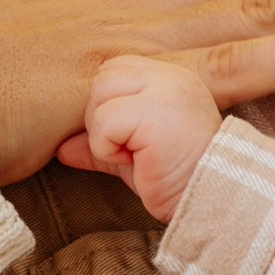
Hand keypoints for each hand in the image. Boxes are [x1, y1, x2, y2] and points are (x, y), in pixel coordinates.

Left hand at [59, 54, 220, 222]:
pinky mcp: (155, 113)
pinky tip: (136, 162)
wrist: (213, 203)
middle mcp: (170, 76)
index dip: (107, 106)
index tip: (125, 139)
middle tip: (126, 149)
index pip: (114, 70)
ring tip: (134, 155)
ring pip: (99, 95)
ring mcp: (165, 90)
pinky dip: (107, 148)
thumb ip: (100, 141)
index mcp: (169, 77)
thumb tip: (61, 147)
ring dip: (103, 134)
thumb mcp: (133, 154)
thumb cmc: (177, 178)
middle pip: (102, 78)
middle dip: (100, 118)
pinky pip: (104, 122)